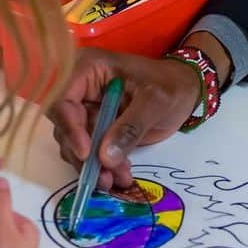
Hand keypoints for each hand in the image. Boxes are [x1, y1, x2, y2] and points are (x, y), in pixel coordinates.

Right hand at [48, 48, 201, 190]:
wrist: (185, 92)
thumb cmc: (171, 85)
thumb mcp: (156, 100)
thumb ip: (131, 126)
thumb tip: (104, 157)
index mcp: (88, 68)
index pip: (62, 99)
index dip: (70, 127)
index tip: (86, 154)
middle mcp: (80, 89)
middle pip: (65, 127)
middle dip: (84, 155)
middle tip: (104, 177)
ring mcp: (86, 111)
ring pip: (74, 144)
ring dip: (93, 166)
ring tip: (118, 179)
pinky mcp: (95, 130)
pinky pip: (89, 153)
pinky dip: (102, 168)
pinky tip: (120, 177)